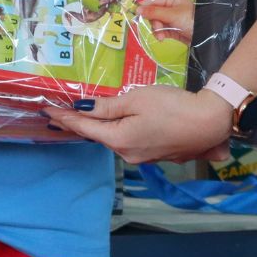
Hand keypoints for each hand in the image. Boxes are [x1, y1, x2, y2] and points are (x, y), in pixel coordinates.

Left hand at [48, 84, 231, 164]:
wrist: (210, 122)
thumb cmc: (173, 106)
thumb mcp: (137, 100)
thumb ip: (108, 106)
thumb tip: (82, 108)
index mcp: (119, 139)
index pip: (84, 127)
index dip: (64, 118)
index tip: (46, 110)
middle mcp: (127, 153)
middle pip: (98, 135)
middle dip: (79, 124)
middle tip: (60, 112)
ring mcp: (143, 156)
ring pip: (115, 139)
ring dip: (100, 128)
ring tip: (85, 116)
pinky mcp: (157, 154)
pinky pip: (130, 141)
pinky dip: (119, 131)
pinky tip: (118, 124)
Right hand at [135, 0, 195, 46]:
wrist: (203, 36)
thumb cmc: (189, 19)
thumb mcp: (172, 14)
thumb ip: (154, 12)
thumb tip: (137, 9)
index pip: (155, 0)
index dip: (146, 6)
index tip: (137, 12)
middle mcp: (172, 8)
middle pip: (154, 13)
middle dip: (154, 21)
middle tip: (156, 27)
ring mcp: (172, 19)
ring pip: (157, 23)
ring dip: (157, 29)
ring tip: (160, 36)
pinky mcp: (173, 30)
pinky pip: (162, 30)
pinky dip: (160, 34)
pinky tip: (162, 38)